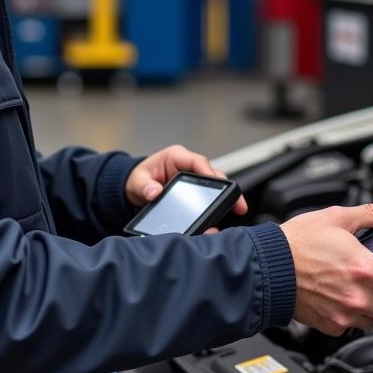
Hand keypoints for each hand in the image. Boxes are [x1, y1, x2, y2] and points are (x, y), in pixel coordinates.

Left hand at [125, 144, 248, 219]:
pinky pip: (208, 194)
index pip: (198, 161)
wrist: (134, 185)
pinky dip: (216, 203)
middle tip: (238, 203)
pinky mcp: (193, 188)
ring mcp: (192, 176)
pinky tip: (221, 215)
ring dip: (224, 196)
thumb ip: (144, 186)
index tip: (221, 185)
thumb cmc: (138, 178)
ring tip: (236, 209)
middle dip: (227, 188)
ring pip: (214, 184)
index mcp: (175, 156)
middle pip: (213, 174)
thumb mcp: (137, 181)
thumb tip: (154, 192)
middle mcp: (187, 165)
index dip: (211, 172)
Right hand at [280, 197, 372, 335]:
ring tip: (358, 290)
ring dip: (372, 309)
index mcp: (365, 268)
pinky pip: (350, 326)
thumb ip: (371, 214)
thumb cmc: (297, 242)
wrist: (266, 266)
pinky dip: (350, 316)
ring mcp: (343, 314)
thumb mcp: (336, 218)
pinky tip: (339, 297)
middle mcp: (357, 296)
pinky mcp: (329, 325)